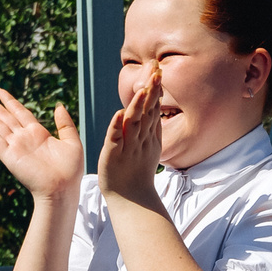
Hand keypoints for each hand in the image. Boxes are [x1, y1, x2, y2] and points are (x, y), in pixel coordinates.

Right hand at [0, 89, 84, 200]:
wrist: (62, 190)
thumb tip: (58, 106)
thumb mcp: (72, 142)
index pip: (20, 112)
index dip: (10, 101)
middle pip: (5, 116)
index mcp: (38, 133)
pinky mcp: (9, 156)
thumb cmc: (70, 171)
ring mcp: (15, 146)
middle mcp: (24, 138)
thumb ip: (65, 124)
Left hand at [96, 63, 164, 209]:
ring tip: (142, 89)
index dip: (156, 91)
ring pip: (134, 122)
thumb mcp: (147, 147)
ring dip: (138, 106)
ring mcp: (128, 147)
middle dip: (152, 92)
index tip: (159, 72)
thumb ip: (150, 128)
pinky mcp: (113, 155)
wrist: (130, 198)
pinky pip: (115, 139)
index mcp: (147, 136)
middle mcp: (140, 139)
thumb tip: (154, 109)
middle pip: (148, 112)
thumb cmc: (136, 173)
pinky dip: (116, 126)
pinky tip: (118, 114)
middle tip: (157, 73)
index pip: (153, 109)